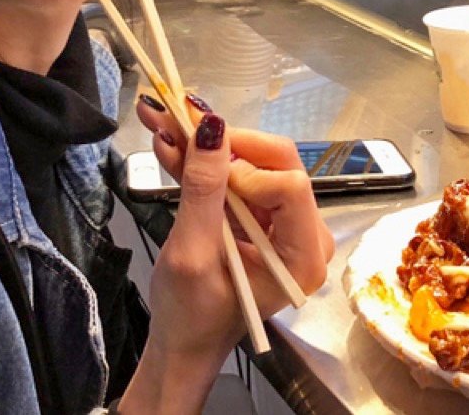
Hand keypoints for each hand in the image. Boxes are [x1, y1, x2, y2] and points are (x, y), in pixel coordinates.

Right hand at [117, 95, 333, 413]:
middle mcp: (306, 235)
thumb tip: (211, 127)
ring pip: (254, 163)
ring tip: (162, 125)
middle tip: (176, 123)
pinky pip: (239, 177)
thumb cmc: (191, 316)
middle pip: (276, 164)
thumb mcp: (192, 255)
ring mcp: (285, 224)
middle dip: (224, 143)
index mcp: (302, 256)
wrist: (184, 343)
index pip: (290, 185)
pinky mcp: (263, 218)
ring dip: (207, 146)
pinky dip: (206, 164)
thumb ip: (203, 192)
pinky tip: (171, 147)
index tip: (203, 173)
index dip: (246, 170)